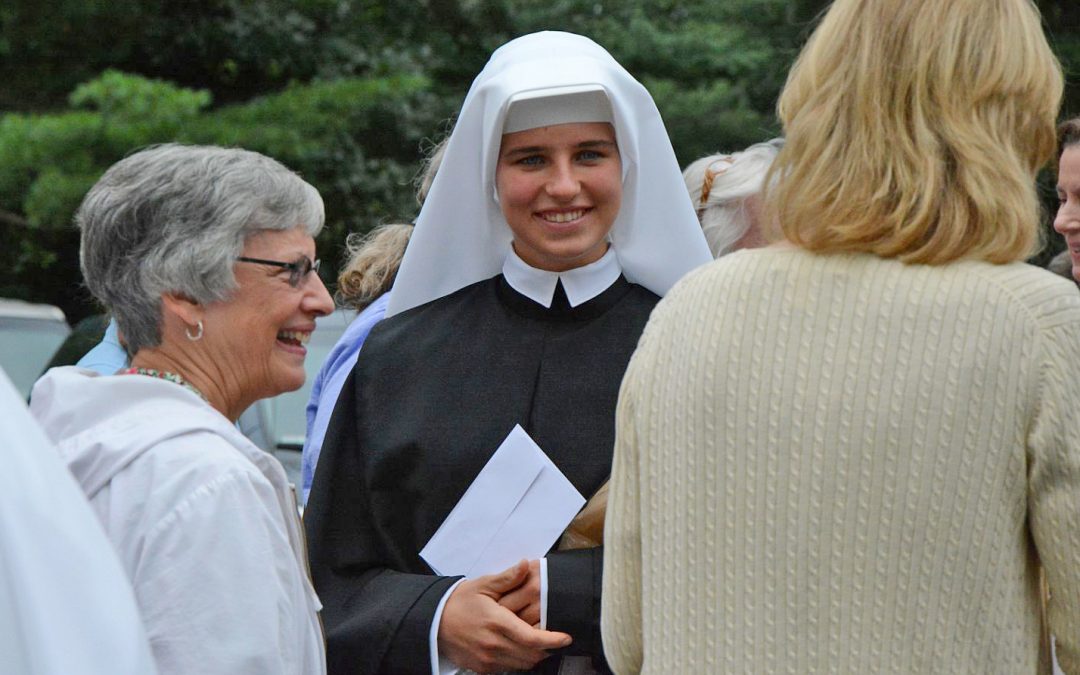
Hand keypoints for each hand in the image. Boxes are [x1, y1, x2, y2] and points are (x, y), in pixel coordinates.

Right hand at [438, 560, 571, 672]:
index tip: (566, 638)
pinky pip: (508, 669)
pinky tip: (517, 648)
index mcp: (497, 622)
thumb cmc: (459, 602)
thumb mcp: (483, 585)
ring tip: (537, 643)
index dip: (553, 640)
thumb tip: (526, 565)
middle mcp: (494, 645)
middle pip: (531, 655)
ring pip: (522, 665)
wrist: (433, 622)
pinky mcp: (482, 668)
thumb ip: (508, 578)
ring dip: (533, 656)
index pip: (532, 638)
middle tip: (554, 639)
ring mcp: (487, 659)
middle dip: (547, 649)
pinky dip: (518, 661)